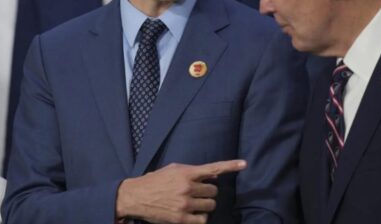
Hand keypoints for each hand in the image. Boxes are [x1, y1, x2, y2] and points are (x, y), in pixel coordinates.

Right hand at [116, 159, 245, 223]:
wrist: (136, 197)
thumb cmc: (155, 181)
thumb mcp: (172, 169)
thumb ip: (193, 171)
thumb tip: (214, 174)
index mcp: (186, 173)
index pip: (213, 168)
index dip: (231, 166)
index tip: (244, 164)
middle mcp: (187, 187)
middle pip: (213, 192)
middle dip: (207, 193)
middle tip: (195, 193)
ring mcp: (185, 204)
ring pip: (210, 206)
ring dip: (205, 206)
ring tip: (192, 204)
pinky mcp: (181, 219)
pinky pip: (202, 220)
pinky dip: (200, 218)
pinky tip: (191, 214)